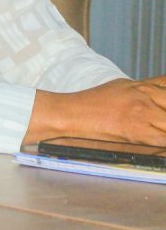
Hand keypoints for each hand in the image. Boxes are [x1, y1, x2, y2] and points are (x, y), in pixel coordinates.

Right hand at [29, 76, 165, 145]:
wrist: (72, 114)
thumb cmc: (93, 103)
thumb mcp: (123, 87)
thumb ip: (148, 90)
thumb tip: (163, 91)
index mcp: (143, 86)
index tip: (163, 108)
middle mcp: (145, 97)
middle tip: (160, 120)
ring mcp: (143, 114)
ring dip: (165, 127)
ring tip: (157, 128)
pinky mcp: (139, 132)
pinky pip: (164, 141)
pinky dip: (163, 142)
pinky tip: (157, 142)